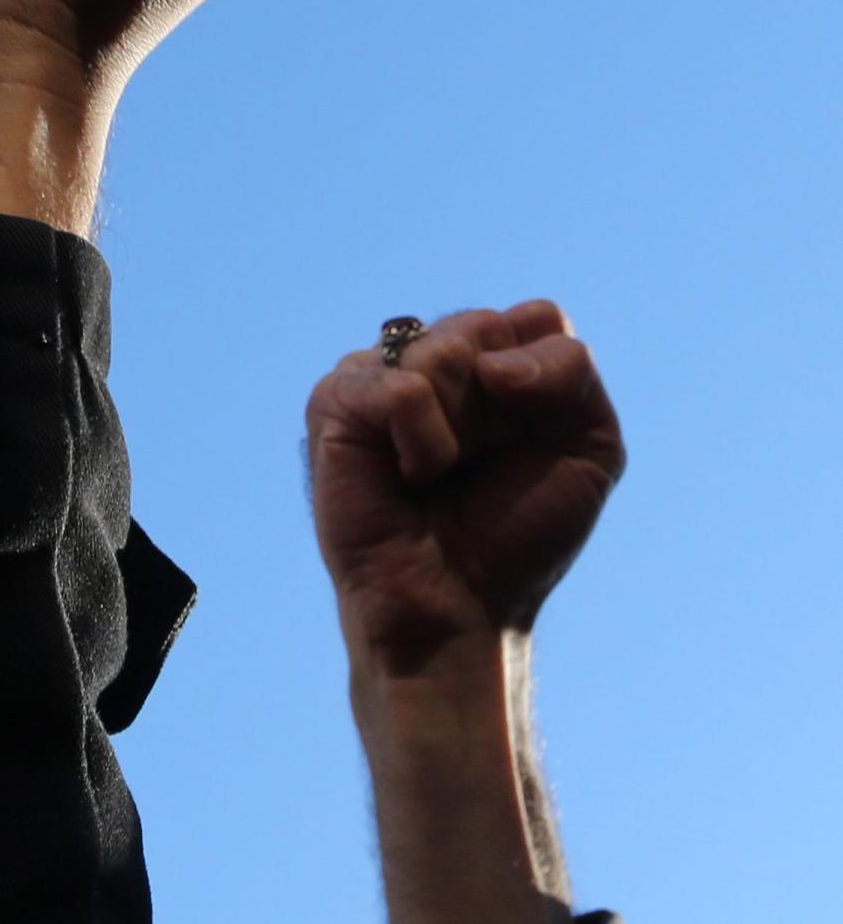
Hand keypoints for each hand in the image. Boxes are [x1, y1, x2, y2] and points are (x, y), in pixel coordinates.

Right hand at [306, 302, 627, 670]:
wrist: (460, 605)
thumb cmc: (516, 534)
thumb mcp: (588, 446)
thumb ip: (570, 372)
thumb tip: (490, 364)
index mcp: (489, 363)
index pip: (535, 318)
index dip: (545, 381)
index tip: (533, 442)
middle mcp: (430, 361)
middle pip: (487, 328)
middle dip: (504, 408)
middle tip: (480, 464)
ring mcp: (377, 378)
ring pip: (443, 352)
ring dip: (463, 428)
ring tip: (436, 474)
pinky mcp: (334, 405)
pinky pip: (401, 388)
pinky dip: (423, 440)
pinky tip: (406, 477)